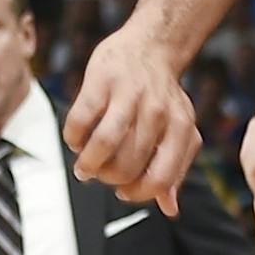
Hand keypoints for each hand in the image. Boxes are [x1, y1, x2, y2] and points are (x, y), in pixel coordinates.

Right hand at [63, 23, 200, 214]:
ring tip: (84, 167)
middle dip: (108, 179)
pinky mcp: (101, 80)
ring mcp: (129, 94)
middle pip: (127, 165)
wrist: (151, 45)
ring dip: (88, 164)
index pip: (160, 179)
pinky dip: (74, 138)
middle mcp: (158, 111)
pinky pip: (80, 120)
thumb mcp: (179, 131)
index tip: (123, 191)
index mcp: (180, 128)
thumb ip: (176, 169)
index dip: (137, 194)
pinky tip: (76, 140)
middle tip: (101, 175)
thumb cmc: (163, 98)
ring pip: (104, 145)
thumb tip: (170, 209)